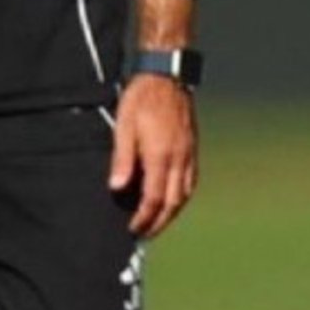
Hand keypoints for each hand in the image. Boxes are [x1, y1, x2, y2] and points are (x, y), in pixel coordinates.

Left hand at [109, 74, 197, 237]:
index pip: (153, 199)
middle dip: (158, 222)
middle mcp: (179, 158)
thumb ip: (122, 159)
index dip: (143, 219)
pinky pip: (191, 181)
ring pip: (185, 194)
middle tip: (145, 234)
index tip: (133, 229)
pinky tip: (174, 199)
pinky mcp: (193, 147)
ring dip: (172, 213)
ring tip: (158, 222)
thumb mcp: (124, 126)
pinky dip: (182, 197)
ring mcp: (189, 153)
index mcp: (160, 155)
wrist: (167, 74)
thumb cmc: (142, 98)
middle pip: (172, 202)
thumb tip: (117, 188)